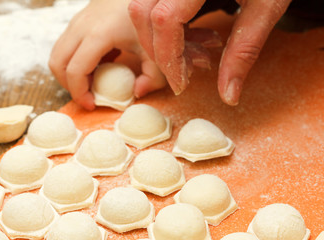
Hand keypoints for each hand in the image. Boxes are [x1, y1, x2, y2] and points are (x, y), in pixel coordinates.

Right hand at [49, 0, 165, 109]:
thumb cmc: (150, 19)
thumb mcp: (157, 52)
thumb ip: (153, 78)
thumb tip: (136, 94)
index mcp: (98, 34)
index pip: (75, 70)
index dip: (79, 93)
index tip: (93, 105)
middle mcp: (81, 26)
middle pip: (57, 63)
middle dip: (69, 86)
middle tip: (88, 96)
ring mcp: (78, 21)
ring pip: (58, 54)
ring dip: (69, 74)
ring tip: (93, 83)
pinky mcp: (79, 20)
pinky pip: (65, 46)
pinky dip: (73, 61)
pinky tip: (97, 65)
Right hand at [128, 0, 291, 104]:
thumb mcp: (266, 7)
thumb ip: (244, 51)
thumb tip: (228, 96)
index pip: (165, 19)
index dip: (168, 57)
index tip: (181, 84)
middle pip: (142, 14)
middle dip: (159, 52)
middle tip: (186, 73)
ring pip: (142, 8)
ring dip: (162, 40)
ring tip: (198, 54)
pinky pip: (154, 3)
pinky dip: (167, 26)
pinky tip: (194, 36)